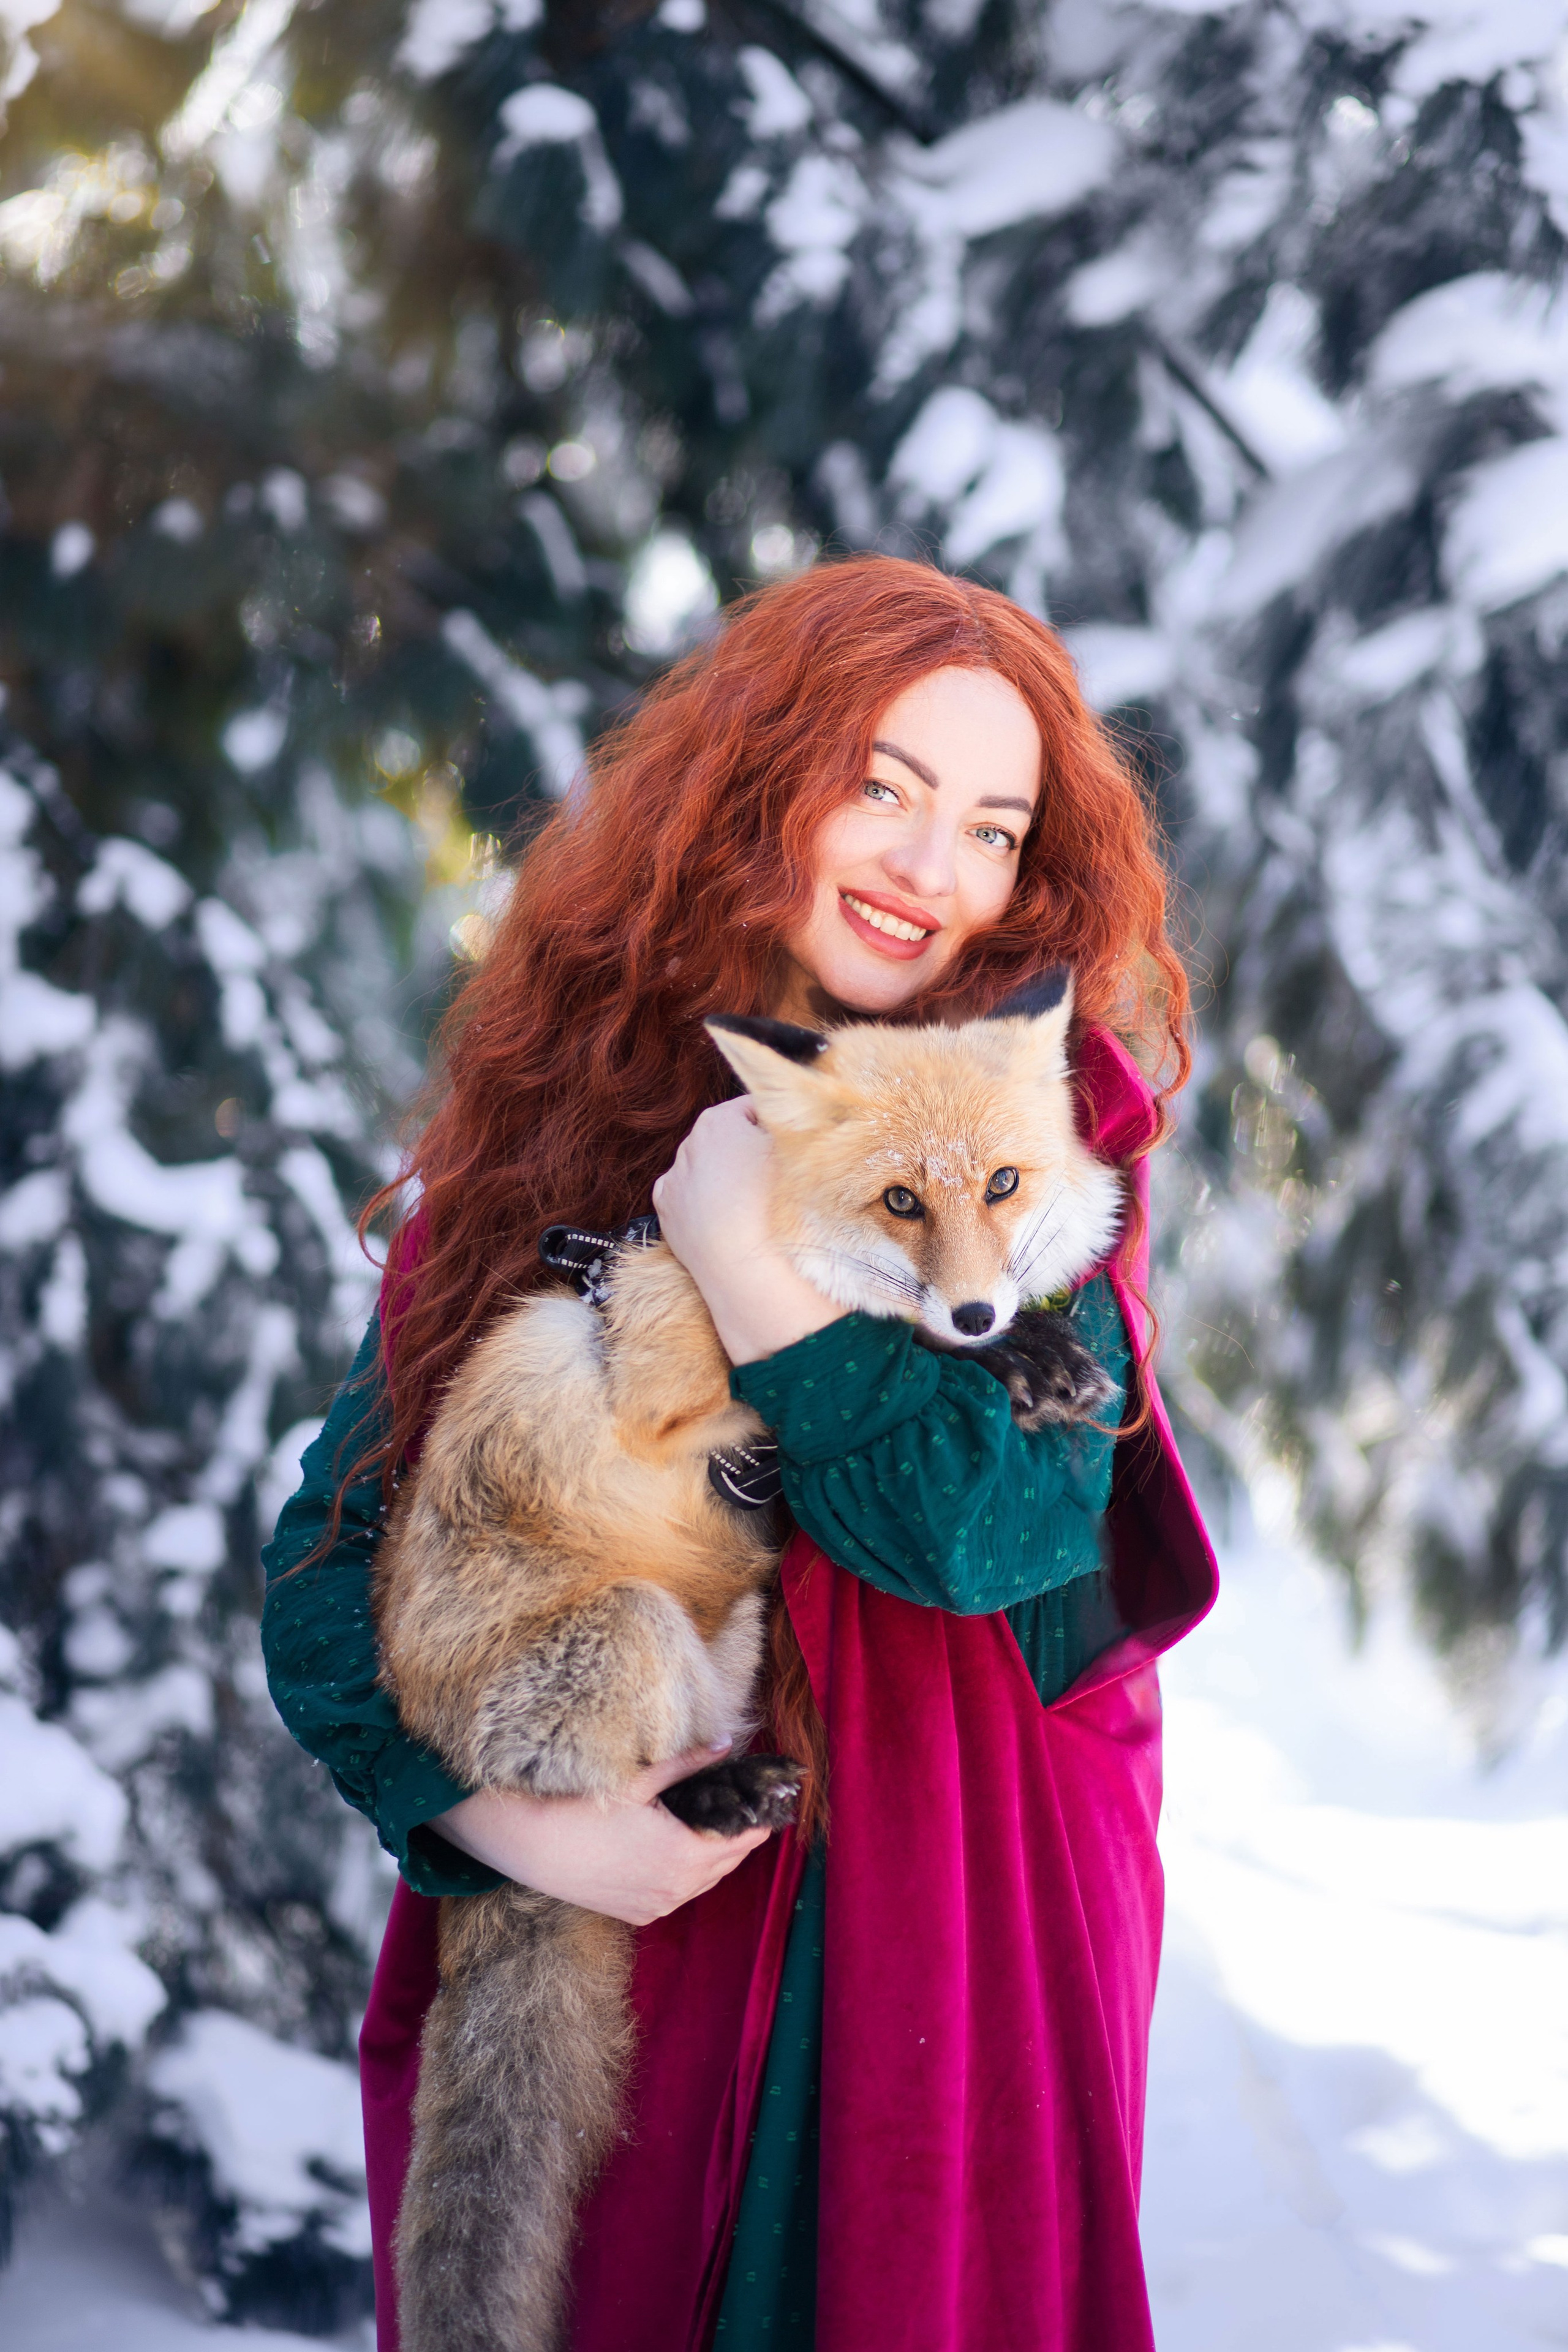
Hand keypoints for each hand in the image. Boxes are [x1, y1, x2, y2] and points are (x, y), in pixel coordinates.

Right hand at [428, 1748, 773, 1925]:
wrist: (534, 1848)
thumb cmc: (586, 1808)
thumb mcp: (641, 1781)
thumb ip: (689, 1763)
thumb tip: (726, 1743)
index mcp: (685, 1853)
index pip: (743, 1840)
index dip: (759, 1820)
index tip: (770, 1802)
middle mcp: (677, 1887)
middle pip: (728, 1862)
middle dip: (740, 1836)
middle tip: (746, 1809)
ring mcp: (658, 1904)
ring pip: (705, 1881)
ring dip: (715, 1856)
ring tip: (717, 1826)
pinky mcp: (639, 1913)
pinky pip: (679, 1894)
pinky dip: (688, 1875)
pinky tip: (681, 1851)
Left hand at [652, 1097, 841, 1363]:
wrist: (749, 1269)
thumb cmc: (778, 1205)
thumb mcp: (796, 1151)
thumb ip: (790, 1125)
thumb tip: (794, 1117)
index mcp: (717, 1120)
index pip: (753, 1108)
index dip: (776, 1125)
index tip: (792, 1147)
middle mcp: (687, 1145)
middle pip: (726, 1138)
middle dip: (747, 1150)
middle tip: (775, 1177)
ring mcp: (674, 1181)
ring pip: (707, 1168)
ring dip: (726, 1177)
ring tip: (753, 1204)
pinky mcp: (666, 1214)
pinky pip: (690, 1197)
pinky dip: (705, 1202)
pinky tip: (727, 1217)